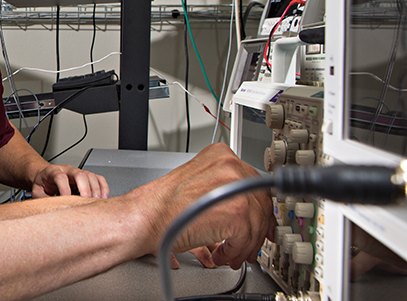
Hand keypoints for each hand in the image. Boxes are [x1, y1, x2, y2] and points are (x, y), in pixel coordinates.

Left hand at [31, 164, 108, 198]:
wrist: (45, 177)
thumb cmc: (42, 186)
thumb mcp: (37, 193)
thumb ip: (43, 200)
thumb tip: (52, 210)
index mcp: (52, 171)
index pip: (60, 177)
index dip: (64, 188)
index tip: (67, 200)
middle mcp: (67, 170)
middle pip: (79, 174)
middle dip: (84, 188)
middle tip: (86, 201)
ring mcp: (78, 172)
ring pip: (90, 176)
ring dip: (95, 189)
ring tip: (95, 202)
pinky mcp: (87, 176)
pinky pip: (99, 178)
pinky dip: (103, 187)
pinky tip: (103, 197)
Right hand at [138, 143, 273, 269]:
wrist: (147, 217)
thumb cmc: (163, 206)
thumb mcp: (198, 184)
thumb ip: (224, 190)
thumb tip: (248, 208)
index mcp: (221, 155)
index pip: (253, 184)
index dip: (259, 208)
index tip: (261, 223)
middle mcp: (230, 165)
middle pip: (261, 202)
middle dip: (256, 230)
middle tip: (248, 246)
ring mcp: (235, 186)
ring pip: (256, 223)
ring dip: (244, 245)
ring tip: (228, 254)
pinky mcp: (237, 210)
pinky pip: (247, 237)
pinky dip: (234, 251)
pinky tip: (220, 253)